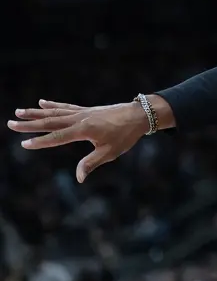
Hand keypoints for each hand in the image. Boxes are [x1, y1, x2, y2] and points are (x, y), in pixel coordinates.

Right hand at [7, 99, 150, 182]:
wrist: (140, 115)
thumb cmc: (126, 135)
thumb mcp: (110, 152)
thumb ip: (92, 163)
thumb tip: (79, 178)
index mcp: (84, 130)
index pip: (57, 138)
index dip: (40, 142)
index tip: (23, 144)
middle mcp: (80, 119)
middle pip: (50, 122)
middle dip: (29, 124)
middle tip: (11, 123)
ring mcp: (82, 112)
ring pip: (55, 112)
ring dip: (36, 112)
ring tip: (19, 111)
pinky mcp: (87, 110)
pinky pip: (66, 106)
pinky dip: (53, 105)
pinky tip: (42, 102)